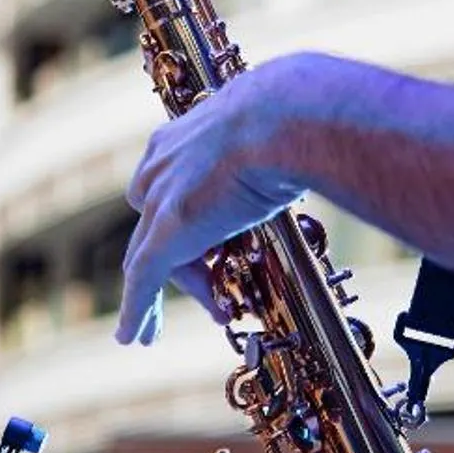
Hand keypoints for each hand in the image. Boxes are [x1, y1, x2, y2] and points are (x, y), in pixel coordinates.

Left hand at [116, 55, 317, 344]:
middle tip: (221, 293)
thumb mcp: (277, 131)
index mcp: (182, 137)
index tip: (212, 250)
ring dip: (181, 291)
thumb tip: (323, 143)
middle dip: (187, 264)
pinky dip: (136, 310)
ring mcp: (159, 200)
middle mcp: (160, 166)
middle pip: (158, 226)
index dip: (190, 226)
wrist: (287, 116)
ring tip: (219, 317)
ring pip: (153, 256)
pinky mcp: (166, 232)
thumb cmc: (296, 115)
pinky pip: (142, 280)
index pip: (172, 190)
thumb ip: (280, 146)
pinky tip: (130, 337)